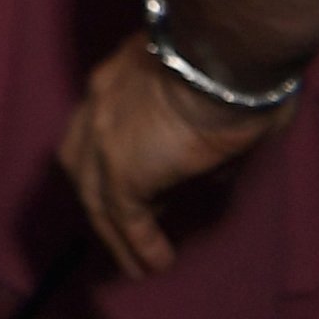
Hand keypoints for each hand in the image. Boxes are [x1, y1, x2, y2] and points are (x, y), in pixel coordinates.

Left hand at [61, 25, 288, 276]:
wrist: (224, 54)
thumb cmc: (237, 62)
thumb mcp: (214, 87)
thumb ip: (205, 124)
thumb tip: (210, 169)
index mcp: (121, 71)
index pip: (106, 119)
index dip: (117, 151)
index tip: (145, 179)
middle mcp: (101, 99)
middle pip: (82, 157)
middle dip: (101, 192)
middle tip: (132, 223)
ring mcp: (104, 135)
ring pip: (96, 194)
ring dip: (114, 232)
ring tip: (136, 264)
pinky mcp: (120, 168)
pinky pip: (124, 216)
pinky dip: (138, 244)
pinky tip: (155, 265)